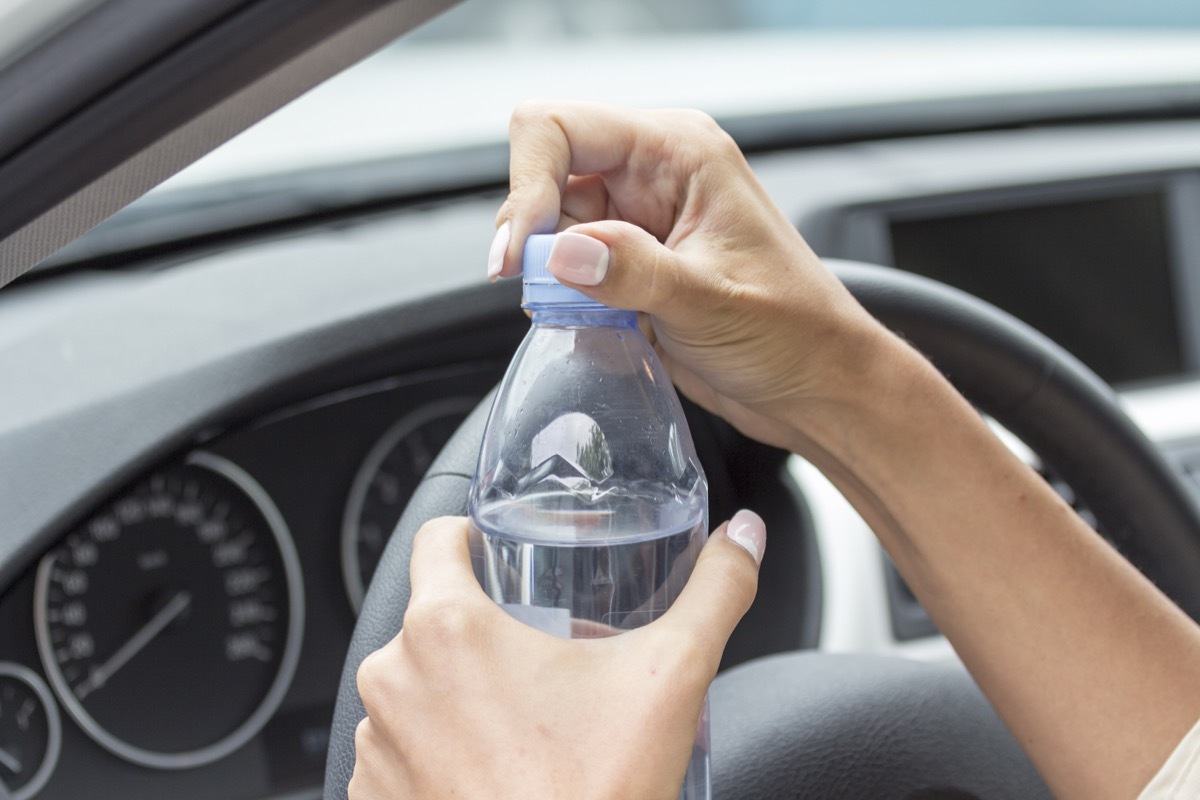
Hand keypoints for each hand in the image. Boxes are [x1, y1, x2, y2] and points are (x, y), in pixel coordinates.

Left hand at [348, 511, 765, 799]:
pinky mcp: (373, 796)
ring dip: (460, 690)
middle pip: (434, 616)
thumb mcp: (673, 677)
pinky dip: (439, 749)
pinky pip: (403, 748)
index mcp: (446, 626)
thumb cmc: (596, 793)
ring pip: (417, 684)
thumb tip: (745, 537)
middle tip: (544, 655)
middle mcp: (394, 677)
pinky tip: (494, 768)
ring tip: (525, 719)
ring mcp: (377, 742)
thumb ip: (715, 591)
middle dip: (486, 627)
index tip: (506, 557)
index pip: (436, 537)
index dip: (474, 537)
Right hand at [489, 101, 892, 451]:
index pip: (562, 128)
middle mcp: (653, 175)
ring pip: (552, 228)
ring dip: (552, 276)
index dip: (527, 185)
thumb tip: (560, 252)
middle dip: (536, 237)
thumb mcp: (712, 302)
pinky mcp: (630, 267)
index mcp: (679, 152)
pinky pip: (567, 269)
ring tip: (592, 314)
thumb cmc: (796, 332)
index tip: (521, 254)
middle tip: (548, 292)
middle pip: (547, 177)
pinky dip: (565, 299)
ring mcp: (639, 222)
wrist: (817, 387)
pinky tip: (596, 324)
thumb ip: (633, 272)